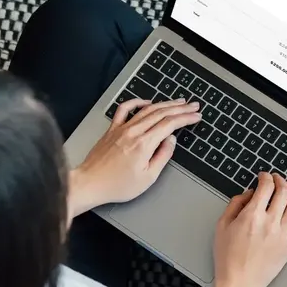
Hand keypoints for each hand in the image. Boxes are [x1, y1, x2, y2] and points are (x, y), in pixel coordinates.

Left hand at [68, 98, 200, 218]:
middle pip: (161, 113)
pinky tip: (146, 102)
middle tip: (193, 105)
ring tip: (178, 101)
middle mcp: (133, 132)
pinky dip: (137, 102)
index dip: (186, 118)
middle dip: (180, 107)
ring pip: (147, 109)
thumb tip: (171, 140)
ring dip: (165, 103)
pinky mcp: (112, 129)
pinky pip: (125, 109)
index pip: (170, 124)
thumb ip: (162, 156)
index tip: (196, 116)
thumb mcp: (147, 178)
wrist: (90, 183)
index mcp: (144, 144)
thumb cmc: (116, 185)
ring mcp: (122, 128)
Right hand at [205, 173, 286, 286]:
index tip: (264, 176)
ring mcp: (283, 234)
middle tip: (277, 179)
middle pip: (284, 192)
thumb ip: (235, 205)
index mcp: (253, 215)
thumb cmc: (228, 258)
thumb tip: (248, 193)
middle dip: (281, 180)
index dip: (266, 177)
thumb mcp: (222, 226)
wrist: (240, 283)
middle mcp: (270, 222)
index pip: (266, 186)